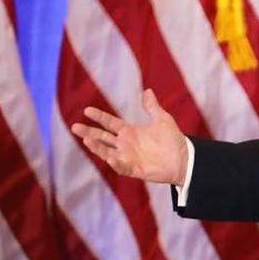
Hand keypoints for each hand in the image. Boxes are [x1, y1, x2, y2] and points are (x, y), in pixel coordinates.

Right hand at [71, 89, 188, 185]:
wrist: (184, 158)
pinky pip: (121, 166)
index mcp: (130, 131)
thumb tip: (147, 91)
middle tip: (74, 127)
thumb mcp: (162, 120)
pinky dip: (115, 162)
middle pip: (102, 137)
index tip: (87, 110)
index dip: (99, 117)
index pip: (109, 123)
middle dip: (88, 132)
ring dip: (96, 147)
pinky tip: (110, 157)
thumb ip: (152, 107)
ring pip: (106, 151)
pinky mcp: (133, 169)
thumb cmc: (173, 139)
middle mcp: (125, 144)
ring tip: (85, 140)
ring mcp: (128, 157)